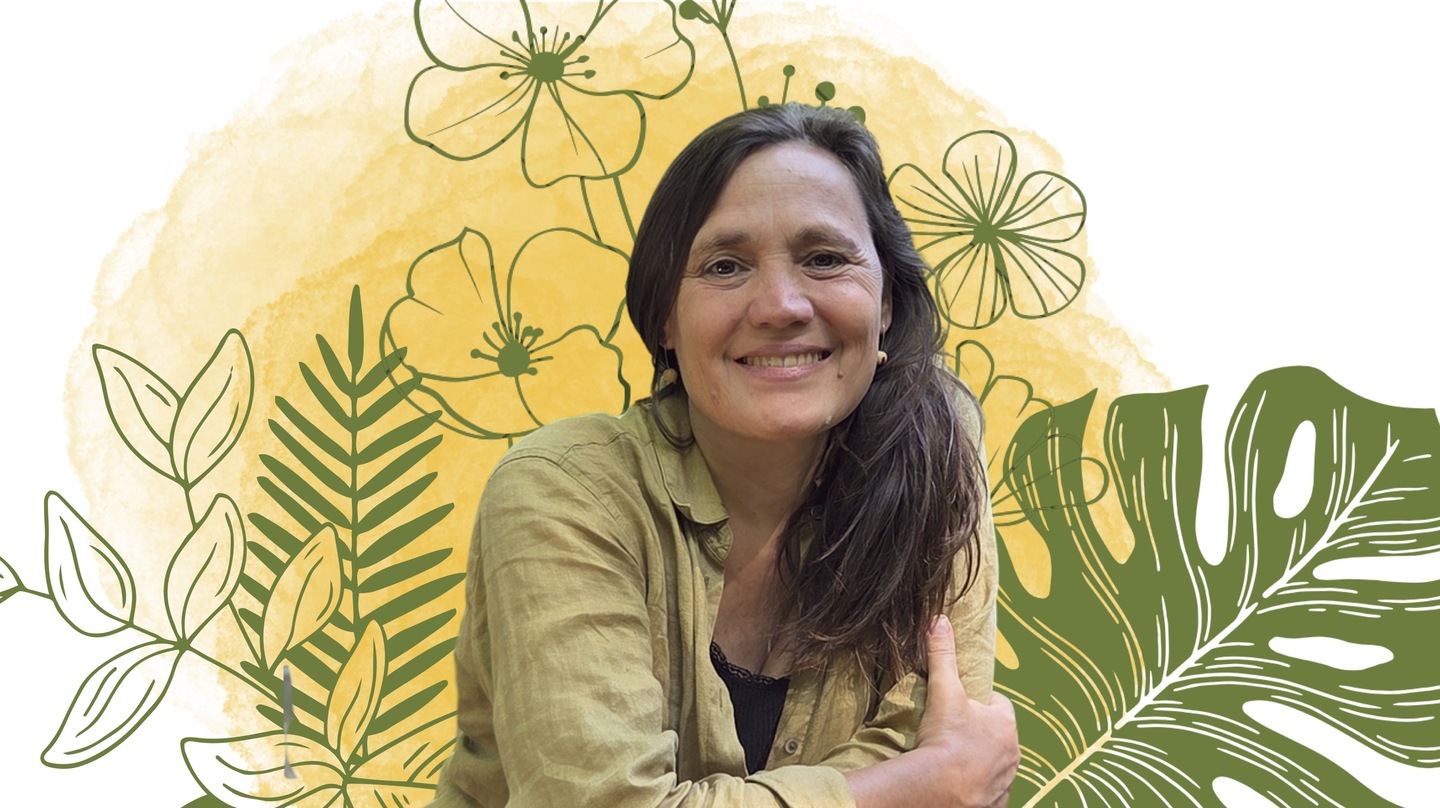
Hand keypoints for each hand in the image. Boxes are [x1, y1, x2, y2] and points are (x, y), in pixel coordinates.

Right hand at [915, 614, 1017, 806]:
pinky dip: (977, 786)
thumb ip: (942, 654)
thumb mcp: (943, 691)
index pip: (998, 705)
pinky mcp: (996, 803)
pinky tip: (958, 783)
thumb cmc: (946, 738)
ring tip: (951, 759)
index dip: (979, 703)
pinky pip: (990, 790)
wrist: (939, 789)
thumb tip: (939, 619)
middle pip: (997, 735)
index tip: (960, 707)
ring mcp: (1006, 780)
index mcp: (1006, 723)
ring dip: (979, 760)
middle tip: (951, 733)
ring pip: (995, 763)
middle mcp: (1013, 752)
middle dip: (979, 733)